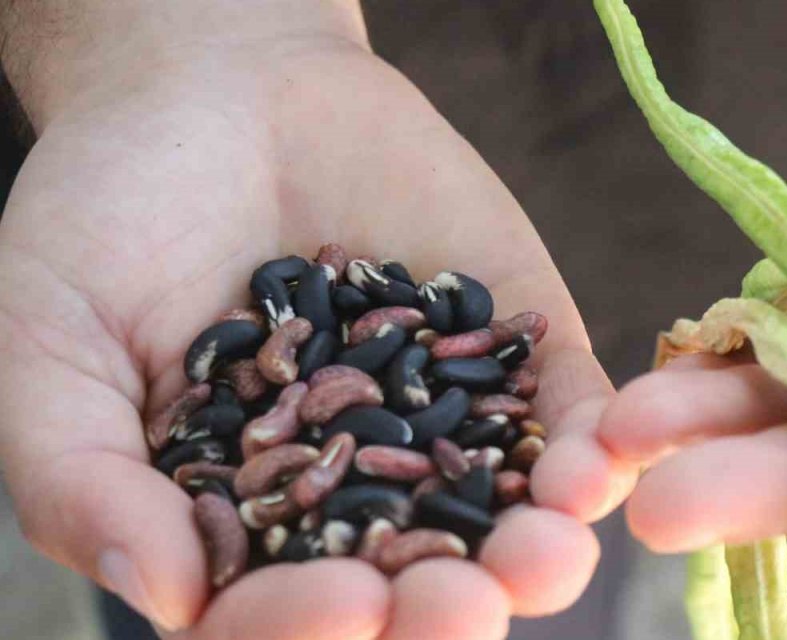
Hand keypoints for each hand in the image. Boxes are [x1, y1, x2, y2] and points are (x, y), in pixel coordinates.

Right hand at [0, 7, 632, 637]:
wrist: (213, 86)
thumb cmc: (109, 217)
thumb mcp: (49, 341)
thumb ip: (85, 478)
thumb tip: (170, 598)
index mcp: (243, 521)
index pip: (277, 610)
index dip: (307, 626)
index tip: (347, 611)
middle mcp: (358, 491)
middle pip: (409, 585)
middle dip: (443, 609)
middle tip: (466, 608)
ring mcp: (447, 423)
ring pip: (504, 517)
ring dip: (536, 551)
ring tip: (548, 556)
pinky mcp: (516, 349)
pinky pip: (563, 411)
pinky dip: (584, 442)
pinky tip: (590, 465)